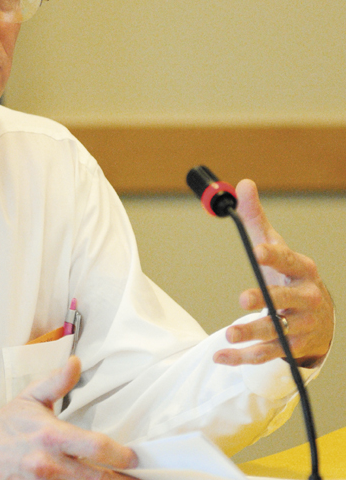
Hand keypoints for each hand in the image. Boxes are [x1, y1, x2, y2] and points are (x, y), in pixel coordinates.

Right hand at [0, 356, 137, 479]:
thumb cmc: (8, 425)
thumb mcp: (31, 397)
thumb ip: (57, 382)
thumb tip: (76, 362)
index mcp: (52, 436)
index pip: (95, 446)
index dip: (119, 454)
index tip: (134, 458)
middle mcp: (49, 464)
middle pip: (96, 477)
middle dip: (119, 479)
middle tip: (137, 478)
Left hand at [213, 179, 333, 367]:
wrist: (319, 316)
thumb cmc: (289, 275)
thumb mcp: (276, 246)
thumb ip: (256, 219)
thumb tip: (243, 183)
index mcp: (302, 270)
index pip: (288, 260)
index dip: (273, 256)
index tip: (256, 251)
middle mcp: (306, 299)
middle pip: (286, 300)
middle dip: (266, 299)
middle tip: (243, 299)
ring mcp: (300, 326)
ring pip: (278, 332)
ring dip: (253, 334)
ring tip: (229, 335)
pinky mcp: (291, 348)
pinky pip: (267, 355)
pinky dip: (243, 358)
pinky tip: (221, 356)